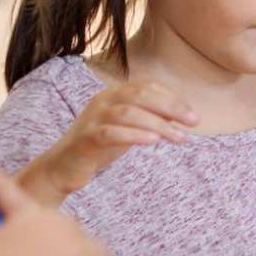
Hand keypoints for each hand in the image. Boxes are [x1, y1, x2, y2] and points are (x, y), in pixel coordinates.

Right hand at [15, 79, 198, 204]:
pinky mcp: (86, 138)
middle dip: (171, 107)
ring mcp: (93, 119)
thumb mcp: (128, 128)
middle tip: (193, 122)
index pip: (148, 87)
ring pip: (129, 113)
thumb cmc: (99, 146)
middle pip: (140, 95)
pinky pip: (112, 133)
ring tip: (180, 138)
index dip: (173, 99)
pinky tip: (153, 142)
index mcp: (113, 94)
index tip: (193, 116)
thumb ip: (150, 118)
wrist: (62, 167)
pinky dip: (134, 135)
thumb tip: (182, 115)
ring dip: (158, 124)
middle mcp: (102, 101)